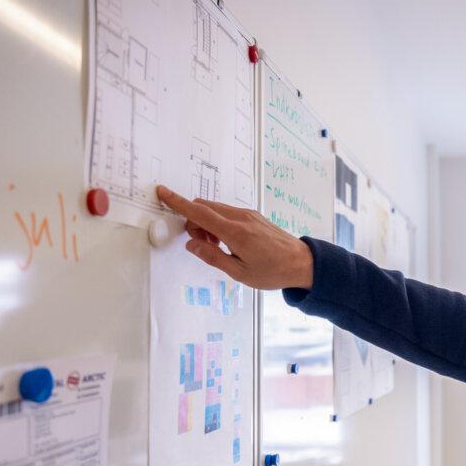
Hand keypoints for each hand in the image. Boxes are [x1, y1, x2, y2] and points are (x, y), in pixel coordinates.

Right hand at [155, 185, 313, 289]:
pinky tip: (227, 241)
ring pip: (216, 209)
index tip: (163, 192)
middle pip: (205, 207)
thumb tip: (191, 245)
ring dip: (207, 223)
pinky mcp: (253, 216)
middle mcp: (241, 218)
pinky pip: (227, 212)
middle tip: (201, 245)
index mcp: (235, 232)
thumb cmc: (273, 271)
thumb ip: (213, 257)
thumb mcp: (239, 273)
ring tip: (218, 247)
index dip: (178, 202)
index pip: (199, 212)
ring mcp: (249, 214)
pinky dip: (219, 223)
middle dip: (193, 221)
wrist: (302, 263)